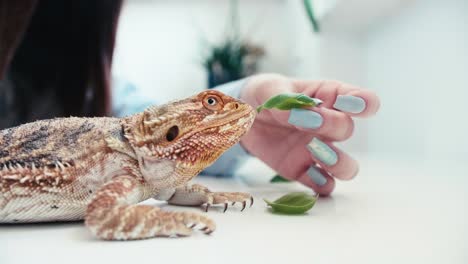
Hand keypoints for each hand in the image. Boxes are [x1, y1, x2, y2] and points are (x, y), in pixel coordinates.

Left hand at [239, 73, 379, 194]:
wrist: (242, 118)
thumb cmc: (264, 95)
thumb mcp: (268, 88)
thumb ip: (285, 99)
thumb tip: (299, 114)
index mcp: (328, 97)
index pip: (360, 99)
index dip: (364, 102)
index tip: (355, 104)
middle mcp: (328, 126)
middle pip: (347, 129)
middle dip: (331, 125)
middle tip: (307, 121)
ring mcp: (318, 150)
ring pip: (347, 167)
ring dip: (338, 164)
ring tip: (315, 153)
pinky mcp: (302, 170)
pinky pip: (322, 184)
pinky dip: (320, 184)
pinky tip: (307, 174)